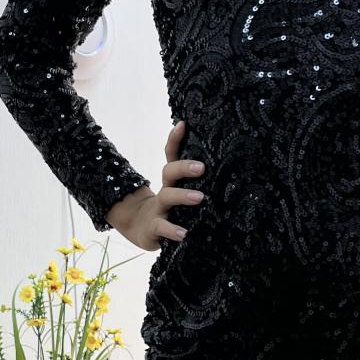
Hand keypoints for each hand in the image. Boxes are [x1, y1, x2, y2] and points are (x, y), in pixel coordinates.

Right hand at [107, 119, 205, 249]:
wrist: (142, 230)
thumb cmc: (168, 210)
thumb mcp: (178, 195)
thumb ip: (193, 184)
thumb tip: (217, 167)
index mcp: (171, 182)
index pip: (171, 156)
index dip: (174, 140)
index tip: (183, 125)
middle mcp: (164, 192)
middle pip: (169, 173)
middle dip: (184, 167)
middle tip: (201, 167)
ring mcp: (158, 209)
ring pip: (167, 197)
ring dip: (182, 196)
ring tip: (199, 198)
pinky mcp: (153, 229)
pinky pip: (163, 228)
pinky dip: (173, 231)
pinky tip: (184, 234)